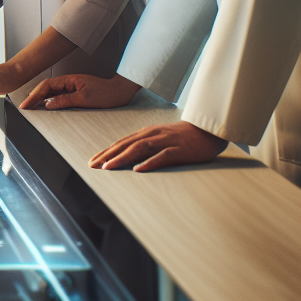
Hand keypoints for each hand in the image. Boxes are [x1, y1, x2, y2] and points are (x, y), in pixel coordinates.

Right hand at [19, 73, 140, 109]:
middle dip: (33, 97)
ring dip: (40, 99)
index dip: (34, 95)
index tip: (25, 105)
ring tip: (31, 108)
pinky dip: (50, 101)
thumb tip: (48, 104)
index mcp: (69, 80)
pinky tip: (46, 107)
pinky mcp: (76, 93)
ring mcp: (71, 87)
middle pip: (45, 88)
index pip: (45, 86)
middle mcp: (68, 82)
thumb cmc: (107, 94)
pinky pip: (59, 97)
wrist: (121, 92)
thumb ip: (65, 101)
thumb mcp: (85, 99)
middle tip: (24, 107)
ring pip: (51, 92)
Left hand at [89, 121, 227, 172]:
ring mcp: (165, 141)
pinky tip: (138, 170)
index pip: (121, 142)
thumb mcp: (160, 138)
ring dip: (122, 158)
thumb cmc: (183, 137)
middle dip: (107, 155)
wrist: (208, 130)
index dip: (106, 151)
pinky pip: (162, 156)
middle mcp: (152, 134)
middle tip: (92, 166)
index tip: (92, 161)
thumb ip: (145, 146)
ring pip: (139, 148)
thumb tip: (127, 159)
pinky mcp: (179, 149)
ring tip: (108, 167)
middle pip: (125, 144)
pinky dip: (149, 162)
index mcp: (146, 133)